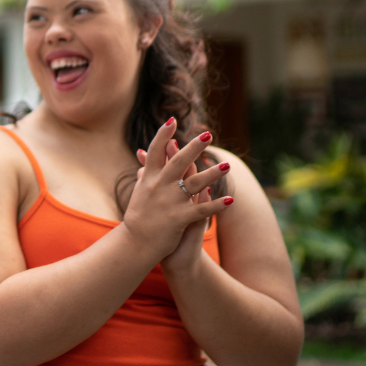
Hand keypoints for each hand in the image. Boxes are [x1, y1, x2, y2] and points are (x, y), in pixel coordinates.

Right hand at [122, 118, 231, 263]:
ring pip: (194, 184)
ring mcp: (169, 202)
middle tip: (208, 135)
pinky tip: (230, 200)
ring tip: (227, 166)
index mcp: (148, 179)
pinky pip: (201, 210)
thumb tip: (142, 163)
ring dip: (212, 174)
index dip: (162, 135)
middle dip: (193, 148)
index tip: (171, 120)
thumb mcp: (139, 193)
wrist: (135, 244)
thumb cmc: (138, 218)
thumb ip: (144, 176)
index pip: (154, 151)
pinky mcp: (179, 219)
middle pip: (177, 162)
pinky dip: (216, 205)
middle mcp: (158, 187)